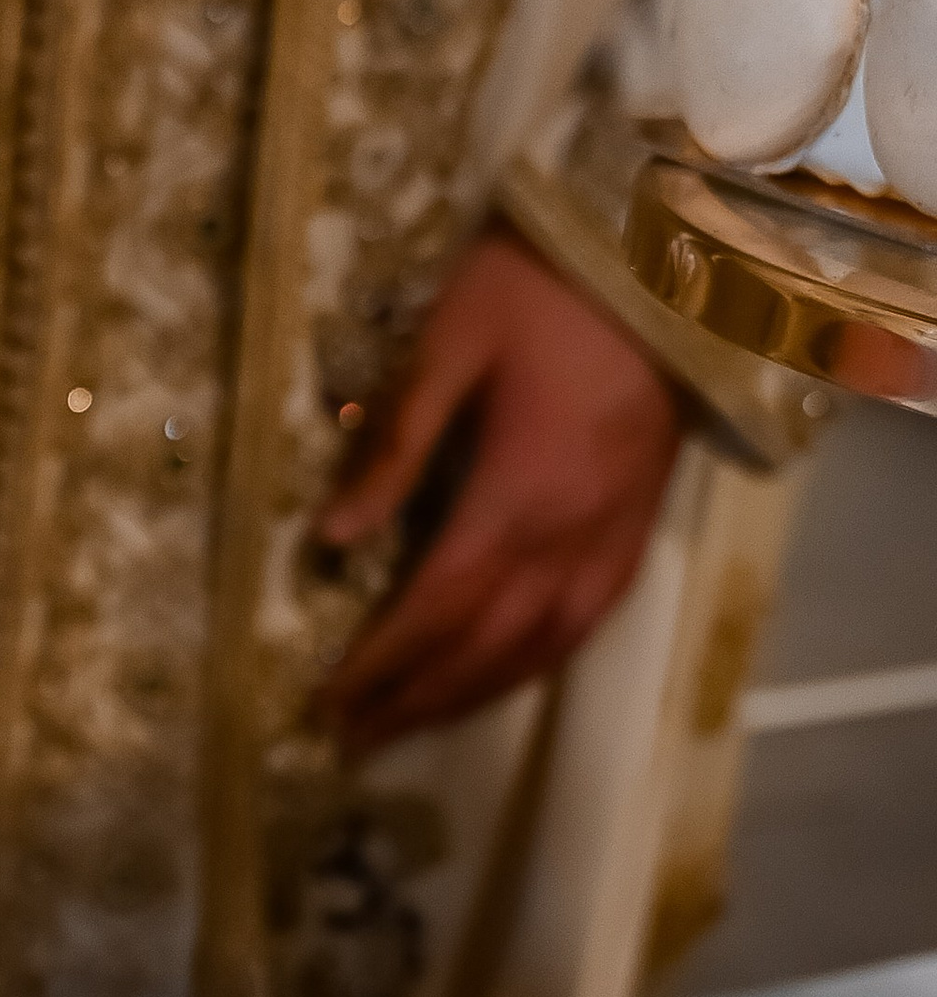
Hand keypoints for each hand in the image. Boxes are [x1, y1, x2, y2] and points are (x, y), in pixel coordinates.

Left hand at [315, 230, 682, 755]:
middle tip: (349, 740)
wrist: (671, 256)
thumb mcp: (449, 342)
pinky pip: (585, 625)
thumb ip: (394, 445)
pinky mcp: (639, 529)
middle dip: (412, 699)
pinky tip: (498, 678)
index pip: (435, 607)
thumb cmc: (542, 285)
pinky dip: (532, 666)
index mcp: (519, 494)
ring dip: (469, 697)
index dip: (379, 665)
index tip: (325, 704)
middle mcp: (571, 537)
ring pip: (537, 651)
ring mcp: (613, 538)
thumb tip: (331, 539)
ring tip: (408, 726)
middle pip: (481, 648)